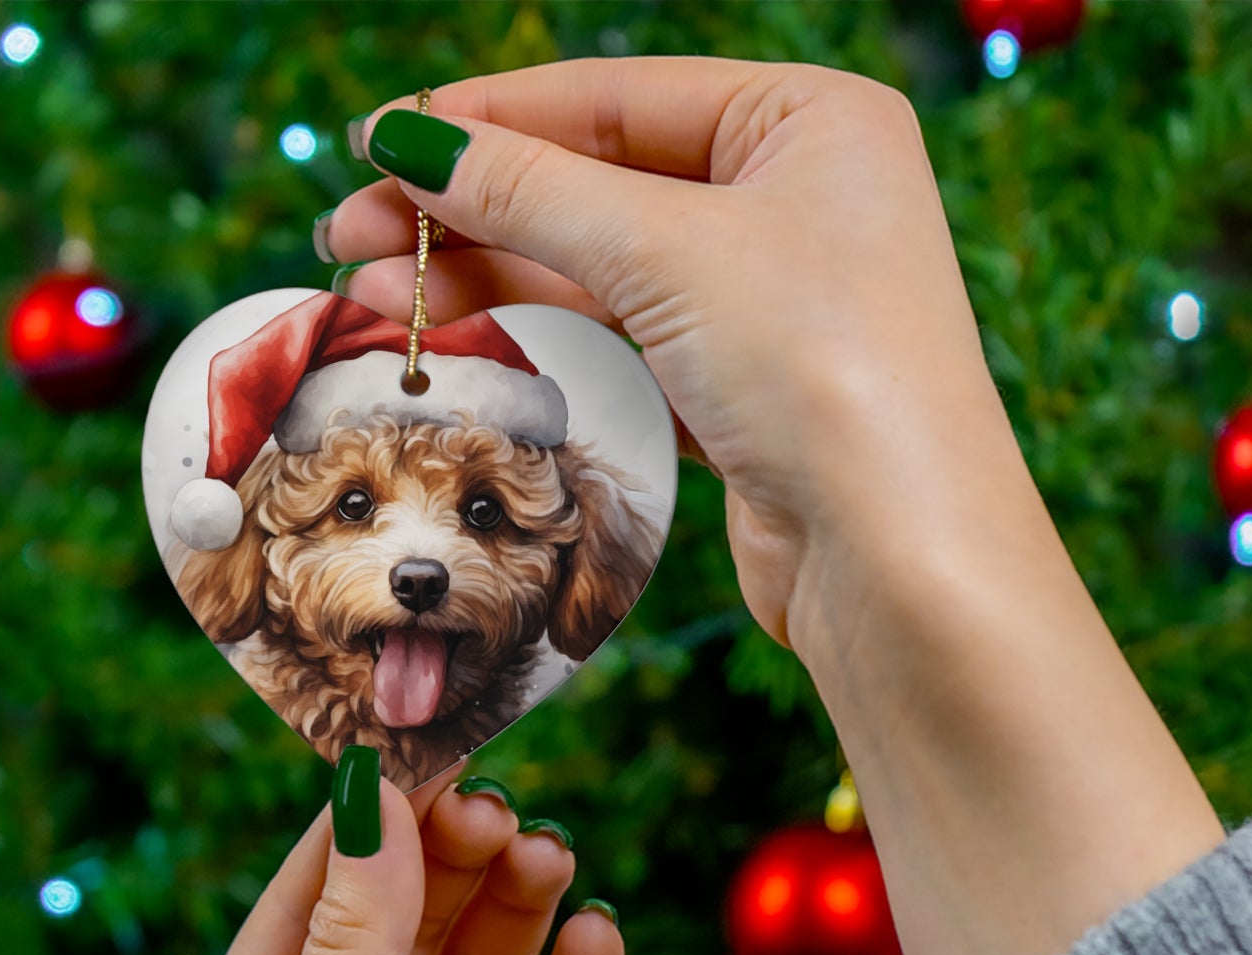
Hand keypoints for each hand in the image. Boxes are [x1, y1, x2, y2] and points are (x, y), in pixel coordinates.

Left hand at [163, 769, 622, 954]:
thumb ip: (352, 945)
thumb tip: (370, 797)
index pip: (313, 904)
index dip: (370, 827)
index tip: (428, 752)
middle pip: (408, 929)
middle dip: (453, 864)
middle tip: (502, 809)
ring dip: (518, 912)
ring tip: (552, 859)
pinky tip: (597, 939)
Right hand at [325, 59, 1224, 954]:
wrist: (899, 558)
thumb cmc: (823, 369)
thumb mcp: (668, 251)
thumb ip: (532, 191)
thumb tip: (410, 142)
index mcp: (810, 123)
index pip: (617, 98)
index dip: (489, 120)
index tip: (379, 144)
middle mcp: (798, 203)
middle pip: (600, 186)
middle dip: (473, 212)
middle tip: (352, 237)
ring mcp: (772, 304)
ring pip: (605, 273)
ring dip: (492, 282)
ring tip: (378, 297)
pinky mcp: (746, 392)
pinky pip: (627, 345)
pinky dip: (548, 342)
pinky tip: (464, 344)